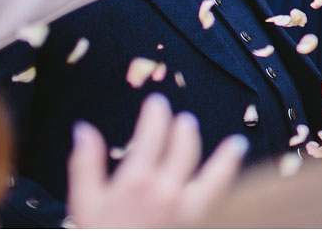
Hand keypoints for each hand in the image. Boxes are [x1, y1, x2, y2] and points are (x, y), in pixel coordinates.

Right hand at [68, 94, 246, 229]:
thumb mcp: (83, 203)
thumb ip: (85, 164)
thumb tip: (84, 129)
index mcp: (137, 181)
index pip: (152, 134)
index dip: (156, 114)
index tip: (157, 104)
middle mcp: (166, 191)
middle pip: (184, 148)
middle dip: (184, 130)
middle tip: (184, 121)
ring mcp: (186, 209)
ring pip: (216, 174)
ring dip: (226, 156)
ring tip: (235, 144)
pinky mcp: (197, 222)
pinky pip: (220, 199)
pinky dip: (230, 182)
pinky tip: (238, 175)